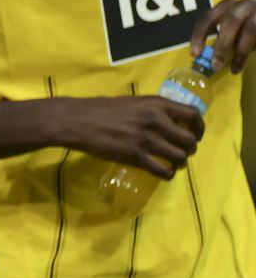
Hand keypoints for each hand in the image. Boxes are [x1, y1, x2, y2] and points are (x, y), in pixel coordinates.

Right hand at [65, 96, 204, 177]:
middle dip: (189, 150)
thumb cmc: (102, 109)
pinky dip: (167, 174)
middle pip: (190, 141)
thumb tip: (170, 121)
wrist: (78, 121)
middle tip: (180, 152)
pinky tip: (162, 173)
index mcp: (157, 104)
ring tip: (171, 164)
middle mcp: (157, 121)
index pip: (193, 116)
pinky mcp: (136, 157)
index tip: (195, 136)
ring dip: (179, 163)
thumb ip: (154, 110)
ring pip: (179, 157)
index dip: (199, 129)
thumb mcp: (134, 102)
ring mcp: (147, 140)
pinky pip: (163, 170)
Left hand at [192, 0, 255, 72]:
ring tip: (235, 69)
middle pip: (231, 22)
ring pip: (250, 31)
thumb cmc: (245, 23)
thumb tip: (208, 59)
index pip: (207, 17)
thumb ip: (222, 37)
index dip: (199, 35)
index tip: (195, 54)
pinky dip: (254, 48)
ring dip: (240, 52)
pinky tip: (252, 55)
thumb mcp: (230, 26)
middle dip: (223, 46)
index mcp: (225, 6)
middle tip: (216, 66)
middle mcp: (241, 5)